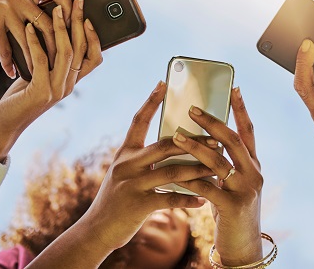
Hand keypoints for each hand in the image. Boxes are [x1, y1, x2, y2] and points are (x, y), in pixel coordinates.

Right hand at [0, 0, 71, 77]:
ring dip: (36, 60)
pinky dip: (9, 64)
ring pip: (30, 40)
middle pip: (48, 24)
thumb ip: (23, 6)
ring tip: (41, 75)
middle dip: (57, 45)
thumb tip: (42, 23)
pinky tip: (11, 74)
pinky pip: (6, 48)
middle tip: (63, 64)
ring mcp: (5, 11)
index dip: (68, 6)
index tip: (71, 25)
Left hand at [0, 0, 100, 161]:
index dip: (94, 36)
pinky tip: (29, 27)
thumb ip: (50, 61)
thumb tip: (53, 31)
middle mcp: (68, 86)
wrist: (3, 125)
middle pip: (82, 49)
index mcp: (71, 82)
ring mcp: (56, 90)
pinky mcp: (40, 92)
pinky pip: (41, 60)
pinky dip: (36, 40)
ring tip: (55, 9)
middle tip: (78, 1)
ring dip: (61, 27)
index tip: (88, 16)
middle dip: (80, 22)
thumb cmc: (19, 97)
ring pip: (66, 52)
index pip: (94, 57)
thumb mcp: (39, 76)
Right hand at [80, 82, 212, 253]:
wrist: (96, 230)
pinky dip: (189, 198)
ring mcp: (132, 184)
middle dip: (193, 142)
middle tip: (215, 139)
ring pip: (173, 172)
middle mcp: (127, 164)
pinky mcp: (139, 205)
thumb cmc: (116, 200)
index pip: (139, 121)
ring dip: (198, 170)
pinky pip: (170, 199)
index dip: (151, 101)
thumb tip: (173, 145)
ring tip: (217, 168)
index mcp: (125, 153)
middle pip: (165, 145)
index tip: (164, 83)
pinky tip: (203, 199)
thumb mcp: (124, 173)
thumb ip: (143, 160)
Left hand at [172, 88, 263, 265]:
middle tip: (192, 108)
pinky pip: (208, 188)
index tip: (233, 88)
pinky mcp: (233, 207)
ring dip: (196, 147)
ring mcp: (245, 190)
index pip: (248, 131)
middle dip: (213, 123)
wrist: (244, 247)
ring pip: (218, 162)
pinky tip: (176, 174)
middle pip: (233, 140)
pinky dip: (191, 180)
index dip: (241, 109)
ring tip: (177, 136)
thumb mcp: (232, 184)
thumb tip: (204, 141)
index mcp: (253, 165)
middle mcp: (254, 174)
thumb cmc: (232, 212)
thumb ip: (223, 164)